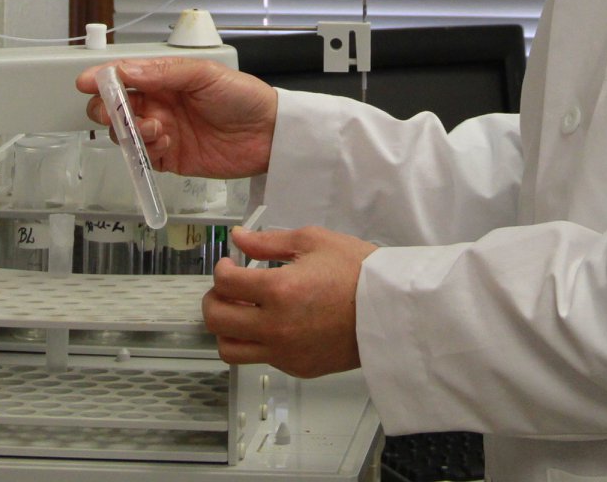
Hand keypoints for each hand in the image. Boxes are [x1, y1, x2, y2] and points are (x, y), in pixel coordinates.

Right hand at [76, 57, 277, 178]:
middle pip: (115, 108)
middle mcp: (159, 104)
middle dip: (107, 110)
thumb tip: (126, 70)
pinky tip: (163, 143)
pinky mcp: (170, 158)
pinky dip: (144, 151)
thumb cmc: (243, 96)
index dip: (102, 79)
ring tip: (157, 127)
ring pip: (124, 134)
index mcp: (164, 79)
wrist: (269, 134)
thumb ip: (163, 73)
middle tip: (114, 113)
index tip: (86, 83)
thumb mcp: (204, 74)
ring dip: (131, 131)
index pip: (123, 77)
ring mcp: (163, 132)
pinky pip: (143, 157)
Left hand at [204, 226, 377, 377]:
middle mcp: (276, 326)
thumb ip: (269, 241)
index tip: (230, 264)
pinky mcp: (297, 367)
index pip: (225, 283)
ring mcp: (285, 352)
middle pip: (216, 320)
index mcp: (279, 290)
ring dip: (227, 329)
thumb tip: (239, 238)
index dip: (221, 269)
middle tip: (228, 288)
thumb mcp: (313, 241)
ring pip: (229, 350)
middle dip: (214, 299)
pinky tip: (273, 323)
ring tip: (243, 312)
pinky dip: (257, 342)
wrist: (392, 309)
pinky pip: (261, 358)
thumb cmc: (359, 272)